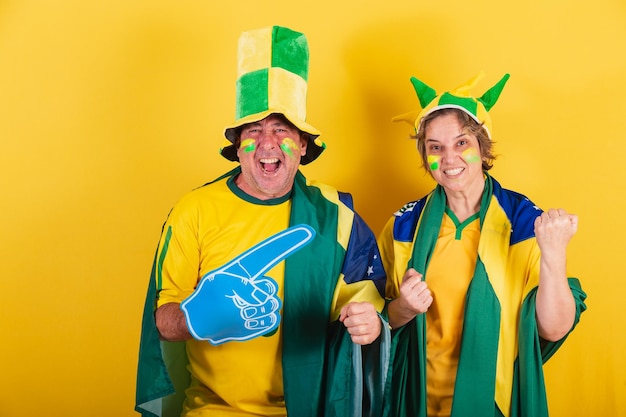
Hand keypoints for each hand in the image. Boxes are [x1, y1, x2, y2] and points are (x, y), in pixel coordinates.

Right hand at [181, 225, 314, 344]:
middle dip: (262, 292)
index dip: (285, 243)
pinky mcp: (248, 327)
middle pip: (270, 288)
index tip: (307, 231)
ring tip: (245, 308)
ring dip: (263, 307)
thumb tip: (267, 283)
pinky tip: (250, 318)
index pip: (264, 255)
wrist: (195, 319)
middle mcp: (241, 289)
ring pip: (272, 305)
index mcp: (236, 272)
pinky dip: (264, 319)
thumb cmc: (212, 294)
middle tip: (245, 296)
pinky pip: (270, 320)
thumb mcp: (224, 274)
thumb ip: (246, 272)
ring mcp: (245, 309)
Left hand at [339, 301, 380, 344]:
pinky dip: (353, 337)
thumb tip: (342, 318)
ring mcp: (372, 328)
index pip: (352, 309)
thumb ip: (345, 309)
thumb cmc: (364, 314)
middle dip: (347, 322)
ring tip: (353, 328)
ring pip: (355, 330)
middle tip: (349, 323)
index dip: (347, 313)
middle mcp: (371, 317)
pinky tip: (356, 334)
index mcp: (367, 307)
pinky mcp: (370, 337)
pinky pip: (356, 339)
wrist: (376, 323)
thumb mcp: (355, 306)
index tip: (349, 315)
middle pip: (353, 320)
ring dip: (350, 330)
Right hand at [398, 268, 431, 315]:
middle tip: (418, 289)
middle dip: (422, 285)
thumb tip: (420, 275)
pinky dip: (428, 298)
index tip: (414, 282)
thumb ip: (410, 273)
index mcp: (403, 288)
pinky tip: (422, 299)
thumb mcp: (404, 281)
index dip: (417, 279)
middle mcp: (409, 296)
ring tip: (420, 294)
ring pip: (428, 291)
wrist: (404, 308)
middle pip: (424, 284)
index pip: (417, 278)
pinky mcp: (421, 308)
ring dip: (425, 291)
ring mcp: (416, 303)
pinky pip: (430, 298)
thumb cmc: (406, 292)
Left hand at [534, 208, 577, 255]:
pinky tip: (543, 227)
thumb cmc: (562, 240)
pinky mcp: (539, 227)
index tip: (559, 219)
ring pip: (544, 214)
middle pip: (552, 210)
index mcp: (565, 220)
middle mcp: (555, 221)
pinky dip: (539, 222)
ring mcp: (546, 224)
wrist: (553, 250)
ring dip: (546, 219)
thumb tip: (569, 213)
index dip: (560, 214)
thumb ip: (574, 219)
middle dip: (552, 215)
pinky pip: (538, 218)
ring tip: (548, 226)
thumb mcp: (573, 230)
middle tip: (553, 223)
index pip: (560, 210)